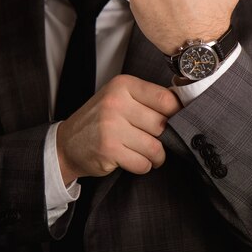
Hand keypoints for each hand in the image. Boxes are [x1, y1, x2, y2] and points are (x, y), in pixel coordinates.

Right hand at [56, 75, 181, 184]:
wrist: (66, 143)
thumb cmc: (99, 121)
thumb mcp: (119, 98)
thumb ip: (147, 99)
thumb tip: (184, 107)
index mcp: (122, 85)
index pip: (165, 98)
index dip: (176, 113)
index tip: (175, 121)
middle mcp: (116, 102)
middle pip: (162, 125)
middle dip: (163, 138)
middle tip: (153, 139)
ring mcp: (111, 126)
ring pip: (155, 147)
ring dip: (155, 156)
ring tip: (145, 153)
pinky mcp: (109, 149)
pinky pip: (142, 163)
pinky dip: (142, 166)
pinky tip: (131, 159)